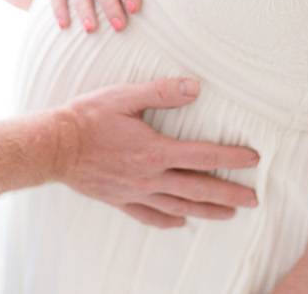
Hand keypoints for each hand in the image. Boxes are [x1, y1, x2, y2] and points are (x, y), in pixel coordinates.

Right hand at [53, 77, 260, 228]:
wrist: (54, 146)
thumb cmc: (87, 118)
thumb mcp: (124, 96)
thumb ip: (161, 92)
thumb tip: (195, 87)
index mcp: (155, 150)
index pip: (203, 155)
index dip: (231, 157)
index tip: (253, 160)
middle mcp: (150, 177)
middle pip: (198, 188)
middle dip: (229, 194)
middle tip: (253, 199)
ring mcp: (135, 192)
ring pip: (180, 206)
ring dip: (207, 210)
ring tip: (229, 214)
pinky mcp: (120, 200)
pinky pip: (150, 215)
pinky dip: (169, 221)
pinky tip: (181, 221)